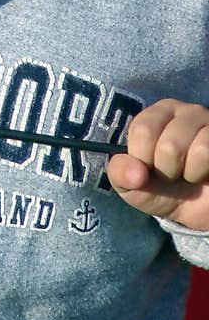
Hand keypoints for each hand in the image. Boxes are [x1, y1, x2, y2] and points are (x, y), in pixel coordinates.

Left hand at [107, 98, 208, 230]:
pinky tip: (204, 172)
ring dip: (190, 173)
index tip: (147, 167)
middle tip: (172, 173)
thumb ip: (120, 175)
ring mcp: (208, 121)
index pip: (143, 130)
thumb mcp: (132, 187)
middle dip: (168, 171)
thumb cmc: (162, 190)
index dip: (143, 159)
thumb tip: (136, 174)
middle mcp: (184, 111)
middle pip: (170, 144)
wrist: (195, 208)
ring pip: (198, 150)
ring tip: (190, 173)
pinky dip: (203, 173)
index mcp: (156, 114)